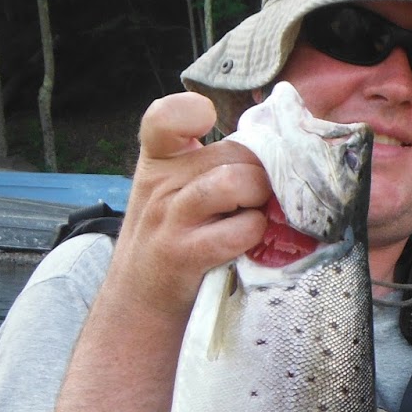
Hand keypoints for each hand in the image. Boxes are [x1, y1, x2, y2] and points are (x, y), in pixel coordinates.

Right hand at [107, 92, 271, 313]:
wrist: (140, 300)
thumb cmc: (171, 238)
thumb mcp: (172, 190)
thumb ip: (208, 162)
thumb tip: (272, 146)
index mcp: (158, 160)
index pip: (165, 117)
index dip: (190, 111)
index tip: (206, 121)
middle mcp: (161, 184)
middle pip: (236, 152)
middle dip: (259, 173)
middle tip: (252, 199)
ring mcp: (172, 218)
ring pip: (239, 182)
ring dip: (260, 200)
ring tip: (252, 216)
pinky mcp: (187, 253)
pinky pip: (244, 228)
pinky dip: (256, 234)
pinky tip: (245, 243)